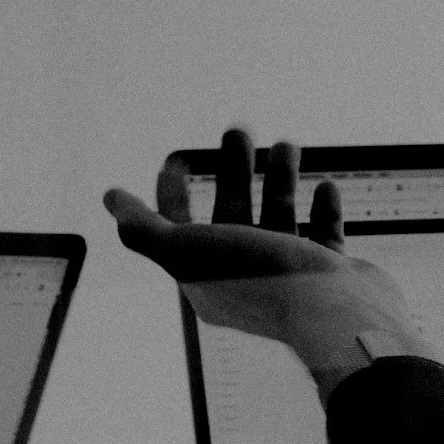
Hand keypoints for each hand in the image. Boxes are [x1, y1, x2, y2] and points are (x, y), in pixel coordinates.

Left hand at [105, 127, 432, 397]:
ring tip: (287, 144)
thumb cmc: (258, 279)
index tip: (177, 156)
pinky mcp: (331, 276)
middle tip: (239, 130)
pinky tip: (325, 187)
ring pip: (279, 220)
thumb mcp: (185, 251)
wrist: (333, 313)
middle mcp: (247, 279)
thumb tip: (110, 198)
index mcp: (207, 278)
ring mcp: (292, 278)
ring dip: (280, 181)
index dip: (171, 193)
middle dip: (232, 171)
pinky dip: (324, 210)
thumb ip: (143, 228)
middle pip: (232, 215)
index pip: (179, 230)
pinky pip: (325, 237)